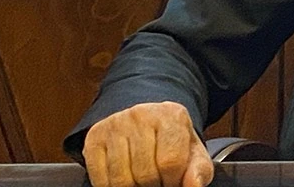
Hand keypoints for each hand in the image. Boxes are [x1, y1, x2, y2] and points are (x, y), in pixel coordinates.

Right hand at [82, 101, 213, 186]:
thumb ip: (199, 170)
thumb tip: (193, 185)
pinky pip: (101, 179)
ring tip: (142, 179)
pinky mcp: (94, 137)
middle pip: (145, 173)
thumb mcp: (193, 153)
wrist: (145, 122)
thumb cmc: (170, 142)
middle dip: (154, 185)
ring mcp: (115, 124)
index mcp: (171, 115)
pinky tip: (125, 177)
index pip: (171, 162)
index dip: (173, 181)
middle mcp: (141, 114)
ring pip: (121, 179)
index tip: (172, 180)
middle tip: (157, 180)